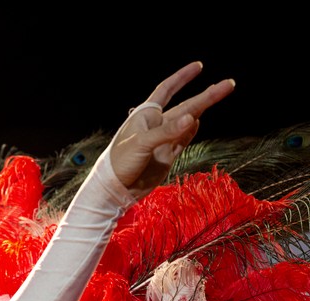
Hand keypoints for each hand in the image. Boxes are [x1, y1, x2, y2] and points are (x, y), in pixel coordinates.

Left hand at [109, 61, 234, 198]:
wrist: (116, 189)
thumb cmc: (120, 162)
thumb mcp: (141, 143)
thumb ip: (167, 132)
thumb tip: (194, 117)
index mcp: (145, 115)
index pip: (166, 90)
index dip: (182, 78)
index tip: (198, 66)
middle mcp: (155, 125)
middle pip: (185, 106)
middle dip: (206, 95)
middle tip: (228, 84)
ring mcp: (163, 140)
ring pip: (188, 121)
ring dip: (203, 109)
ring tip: (220, 93)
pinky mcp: (167, 155)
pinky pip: (183, 139)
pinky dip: (192, 130)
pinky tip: (199, 120)